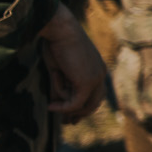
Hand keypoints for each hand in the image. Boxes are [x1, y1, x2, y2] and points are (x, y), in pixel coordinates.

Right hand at [40, 3, 107, 118]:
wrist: (61, 29)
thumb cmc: (56, 44)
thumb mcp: (58, 69)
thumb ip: (60, 87)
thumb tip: (55, 104)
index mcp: (97, 68)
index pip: (96, 94)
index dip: (84, 107)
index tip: (71, 117)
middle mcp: (100, 74)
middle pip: (94, 103)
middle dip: (80, 114)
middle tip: (66, 123)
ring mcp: (96, 78)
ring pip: (84, 104)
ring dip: (67, 108)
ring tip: (52, 108)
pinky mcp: (87, 82)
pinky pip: (76, 102)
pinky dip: (63, 107)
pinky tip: (51, 107)